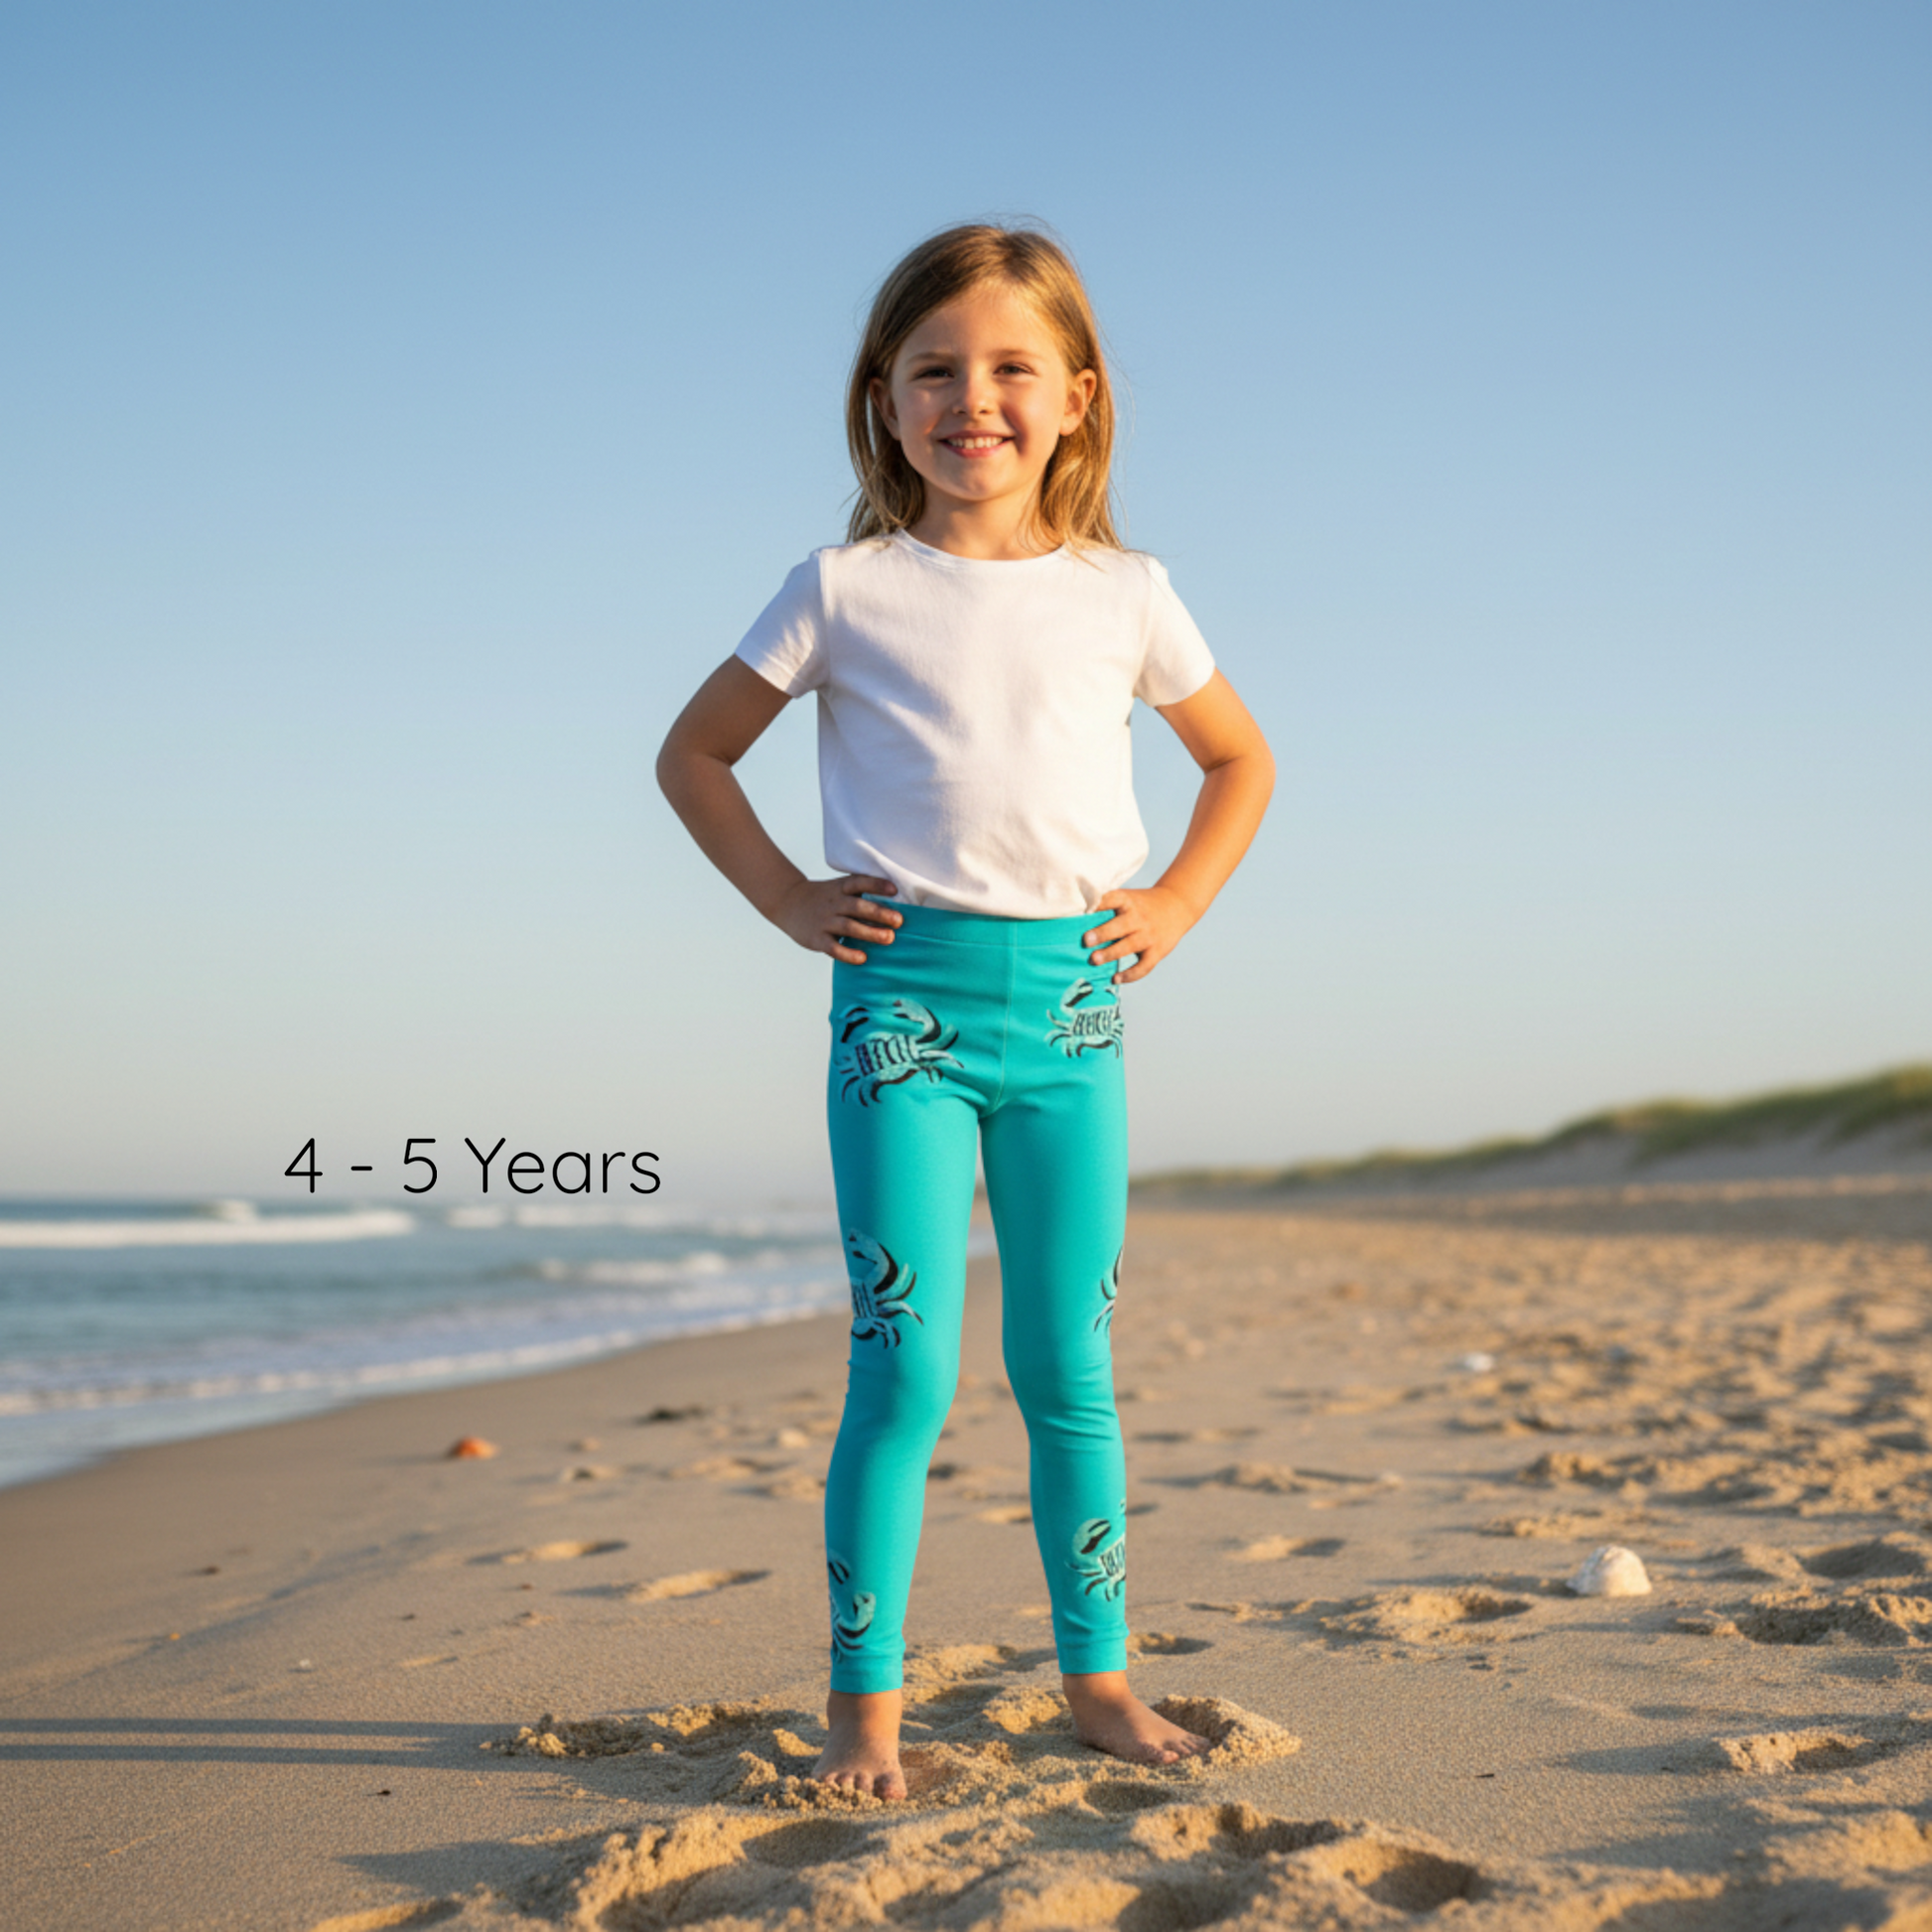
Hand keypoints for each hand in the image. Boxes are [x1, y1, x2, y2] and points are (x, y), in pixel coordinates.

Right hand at [772, 874, 901, 963]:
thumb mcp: (839, 889)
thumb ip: (861, 895)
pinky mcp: (817, 938)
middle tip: (898, 921)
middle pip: (858, 907)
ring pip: (849, 927)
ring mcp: (825, 921)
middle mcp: (834, 903)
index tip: (894, 890)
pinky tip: (862, 958)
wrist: (788, 903)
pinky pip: (833, 947)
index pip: (860, 882)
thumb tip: (894, 909)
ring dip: (870, 933)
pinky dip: (848, 953)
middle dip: (879, 913)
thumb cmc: (824, 898)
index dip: (877, 885)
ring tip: (888, 938)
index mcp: (841, 888)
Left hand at [1082, 886, 1197, 984]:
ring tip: (1094, 960)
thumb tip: (1075, 919)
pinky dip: (1130, 975)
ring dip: (1111, 954)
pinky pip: (1143, 966)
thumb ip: (1107, 905)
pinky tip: (1115, 979)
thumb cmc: (1142, 904)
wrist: (1177, 906)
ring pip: (1129, 946)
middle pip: (1120, 925)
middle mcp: (1139, 917)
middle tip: (1086, 940)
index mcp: (1128, 901)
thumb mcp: (1128, 897)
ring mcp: (1149, 935)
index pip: (1112, 899)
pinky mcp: (1157, 951)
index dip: (1098, 904)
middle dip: (1103, 933)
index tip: (1083, 911)